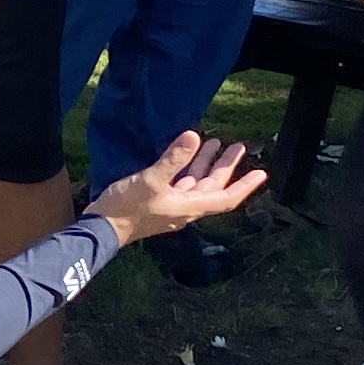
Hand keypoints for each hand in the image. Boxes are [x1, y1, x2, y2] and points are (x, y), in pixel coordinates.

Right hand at [87, 132, 268, 242]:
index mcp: (190, 206)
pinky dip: (188, 169)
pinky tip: (187, 156)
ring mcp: (172, 205)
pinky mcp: (159, 201)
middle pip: (214, 187)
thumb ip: (173, 159)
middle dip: (227, 167)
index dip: (245, 186)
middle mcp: (185, 208)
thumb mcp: (151, 180)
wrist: (102, 228)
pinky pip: (182, 184)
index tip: (262, 174)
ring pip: (198, 184)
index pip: (226, 198)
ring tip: (215, 143)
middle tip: (238, 147)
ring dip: (207, 165)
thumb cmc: (127, 208)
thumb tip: (194, 136)